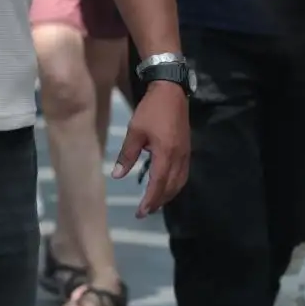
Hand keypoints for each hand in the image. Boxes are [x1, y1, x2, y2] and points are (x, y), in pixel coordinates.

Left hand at [113, 81, 190, 216]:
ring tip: (154, 202)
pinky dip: (174, 184)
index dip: (150, 201)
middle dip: (159, 202)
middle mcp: (179, 158)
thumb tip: (117, 175)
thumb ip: (127, 155)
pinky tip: (165, 185)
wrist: (172, 92)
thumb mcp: (135, 131)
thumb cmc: (151, 110)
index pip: (158, 185)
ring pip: (179, 183)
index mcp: (166, 155)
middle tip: (145, 211)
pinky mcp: (187, 149)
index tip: (141, 213)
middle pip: (171, 188)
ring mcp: (185, 154)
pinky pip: (182, 174)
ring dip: (167, 195)